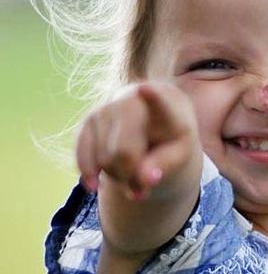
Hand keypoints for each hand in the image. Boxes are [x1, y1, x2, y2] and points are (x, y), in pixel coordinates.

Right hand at [76, 81, 198, 200]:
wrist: (151, 119)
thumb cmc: (170, 139)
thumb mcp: (179, 154)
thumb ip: (164, 166)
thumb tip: (144, 180)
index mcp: (164, 105)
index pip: (159, 101)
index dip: (152, 97)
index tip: (145, 89)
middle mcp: (131, 101)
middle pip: (124, 153)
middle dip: (132, 175)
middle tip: (146, 179)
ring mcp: (106, 109)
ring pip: (104, 161)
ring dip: (117, 176)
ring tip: (132, 168)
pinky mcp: (87, 121)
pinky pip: (82, 157)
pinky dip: (90, 175)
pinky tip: (95, 183)